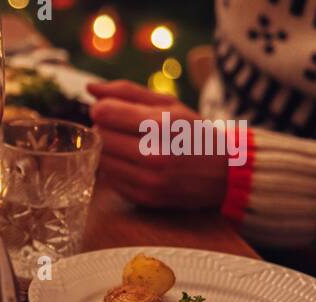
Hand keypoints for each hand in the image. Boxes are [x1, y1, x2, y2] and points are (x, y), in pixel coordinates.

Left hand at [87, 81, 229, 210]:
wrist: (225, 173)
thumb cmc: (194, 132)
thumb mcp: (170, 104)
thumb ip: (127, 92)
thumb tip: (90, 89)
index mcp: (162, 124)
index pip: (105, 113)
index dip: (102, 109)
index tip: (110, 110)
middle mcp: (154, 154)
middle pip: (99, 136)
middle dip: (104, 128)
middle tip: (119, 128)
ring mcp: (148, 180)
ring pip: (100, 159)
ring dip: (107, 150)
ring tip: (127, 145)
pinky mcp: (143, 198)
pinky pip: (110, 179)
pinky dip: (115, 169)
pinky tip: (133, 164)